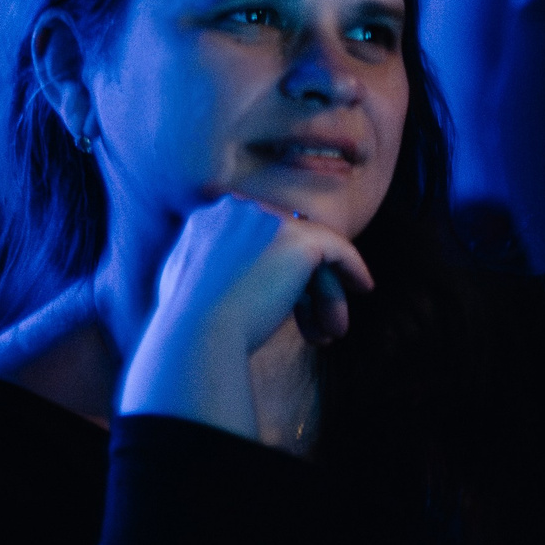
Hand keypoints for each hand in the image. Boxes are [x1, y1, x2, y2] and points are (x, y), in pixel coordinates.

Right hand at [120, 196, 372, 437]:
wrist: (196, 335)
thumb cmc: (185, 324)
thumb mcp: (182, 281)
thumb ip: (204, 262)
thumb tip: (222, 269)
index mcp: (207, 216)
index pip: (256, 236)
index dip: (273, 268)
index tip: (290, 296)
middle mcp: (239, 209)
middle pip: (286, 243)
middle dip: (302, 285)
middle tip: (313, 324)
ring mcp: (271, 221)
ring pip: (310, 252)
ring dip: (324, 292)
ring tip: (332, 331)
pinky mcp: (300, 241)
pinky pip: (338, 249)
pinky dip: (353, 268)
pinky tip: (363, 287)